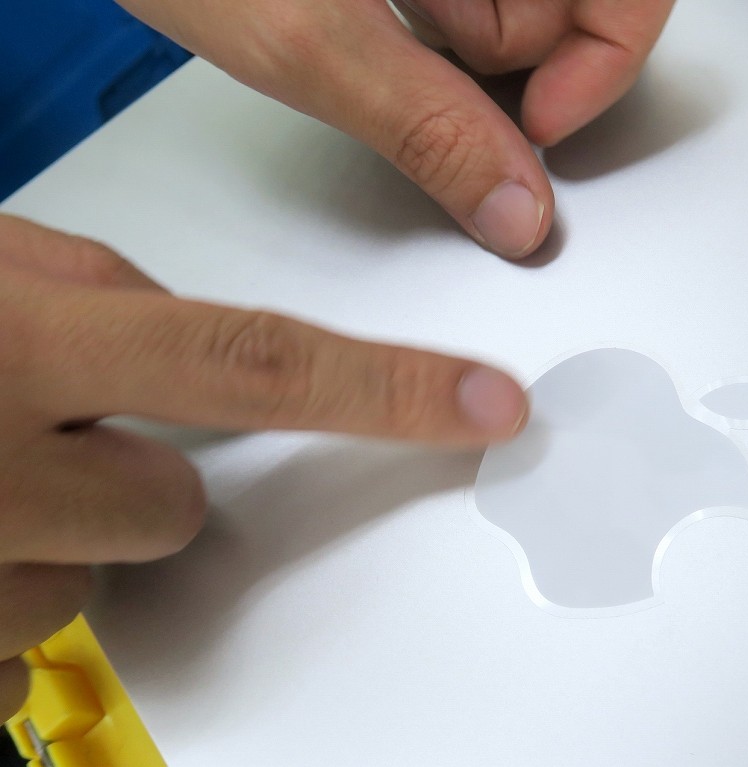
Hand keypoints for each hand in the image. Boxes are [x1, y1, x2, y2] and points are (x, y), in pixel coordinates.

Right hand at [0, 214, 525, 718]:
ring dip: (69, 536)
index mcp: (26, 345)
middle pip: (179, 508)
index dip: (388, 390)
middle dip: (149, 477)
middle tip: (62, 437)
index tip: (486, 404)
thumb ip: (105, 288)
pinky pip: (29, 654)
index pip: (258, 366)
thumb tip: (194, 325)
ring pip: (107, 579)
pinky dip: (16, 599)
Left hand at [114, 0, 674, 257]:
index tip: (538, 128)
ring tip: (385, 21)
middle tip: (427, 55)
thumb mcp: (310, 39)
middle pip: (577, 5)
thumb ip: (427, 127)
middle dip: (511, 56)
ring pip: (525, 10)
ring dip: (467, 47)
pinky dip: (445, 33)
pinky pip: (476, 6)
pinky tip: (388, 17)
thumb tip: (515, 208)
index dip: (602, 66)